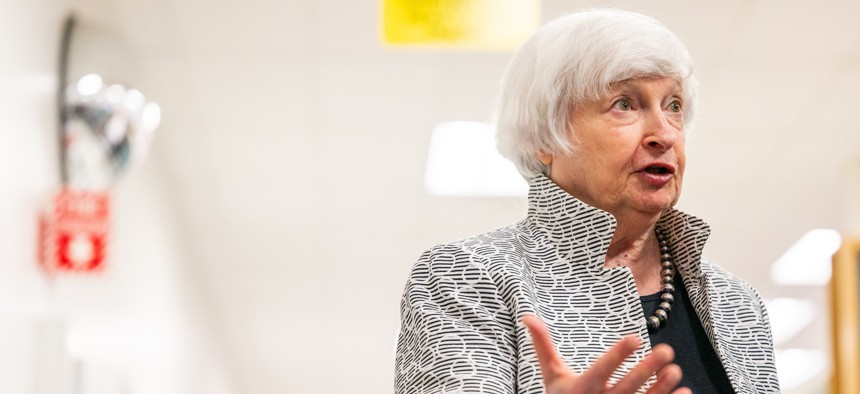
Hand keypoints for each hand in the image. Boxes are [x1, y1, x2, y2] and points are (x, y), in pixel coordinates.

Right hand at [522, 315, 689, 393]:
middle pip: (627, 387)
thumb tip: (527, 316)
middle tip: (666, 351)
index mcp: (581, 388)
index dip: (618, 355)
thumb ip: (543, 344)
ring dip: (662, 388)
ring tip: (676, 370)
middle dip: (647, 370)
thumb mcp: (551, 374)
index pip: (602, 369)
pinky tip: (685, 392)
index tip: (634, 337)